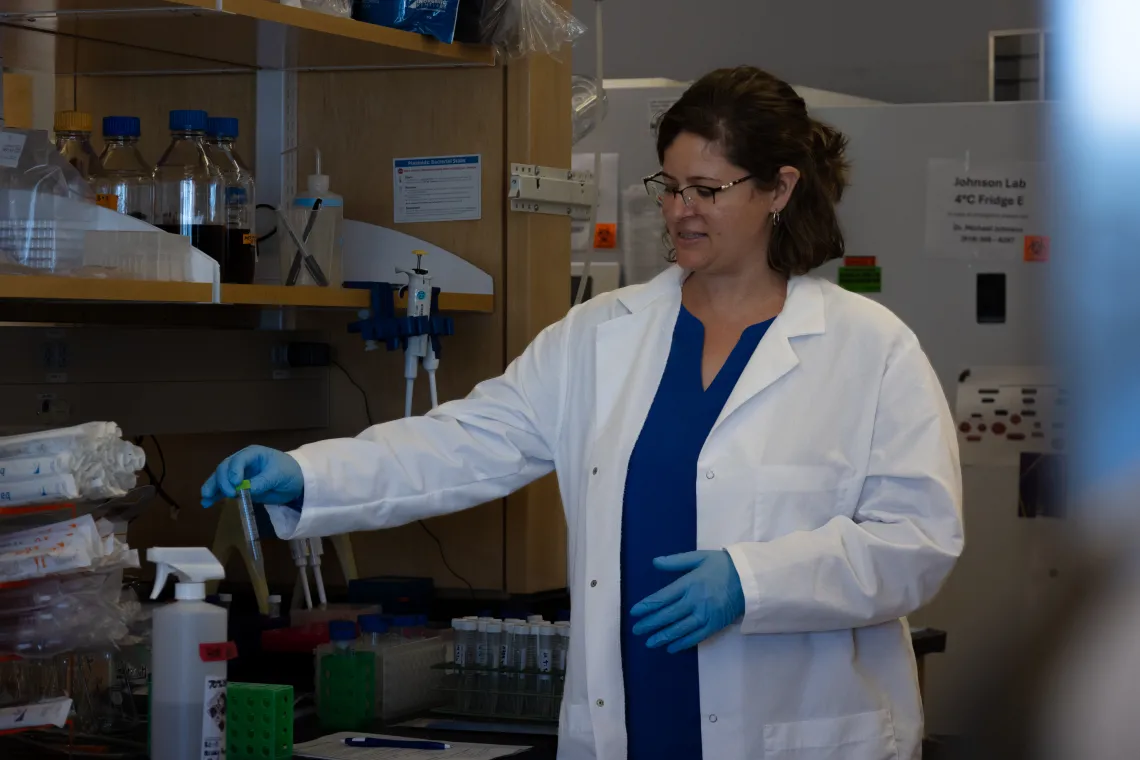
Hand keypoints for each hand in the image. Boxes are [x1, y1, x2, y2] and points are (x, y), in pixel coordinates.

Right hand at [200, 445, 303, 507]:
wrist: (296, 482)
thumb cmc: (289, 473)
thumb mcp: (278, 476)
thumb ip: (262, 482)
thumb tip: (245, 490)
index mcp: (252, 454)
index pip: (238, 460)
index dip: (234, 471)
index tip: (236, 484)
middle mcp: (242, 463)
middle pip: (225, 468)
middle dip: (223, 481)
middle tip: (230, 494)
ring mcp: (238, 474)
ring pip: (220, 479)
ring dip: (213, 488)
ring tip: (206, 498)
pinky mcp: (238, 487)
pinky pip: (224, 489)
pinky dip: (215, 495)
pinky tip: (206, 503)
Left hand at [629, 550, 745, 653]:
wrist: (749, 578)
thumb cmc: (723, 565)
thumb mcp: (699, 557)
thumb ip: (676, 561)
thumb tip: (655, 562)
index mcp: (689, 583)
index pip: (662, 597)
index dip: (647, 606)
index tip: (634, 612)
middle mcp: (694, 601)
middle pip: (667, 615)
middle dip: (650, 624)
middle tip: (636, 630)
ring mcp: (705, 615)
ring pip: (679, 629)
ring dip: (663, 637)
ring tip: (649, 643)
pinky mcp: (714, 625)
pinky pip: (695, 637)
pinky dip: (682, 643)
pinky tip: (671, 648)